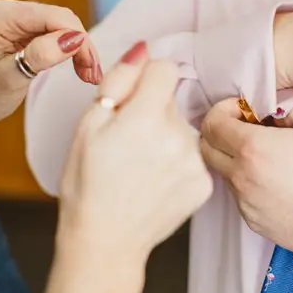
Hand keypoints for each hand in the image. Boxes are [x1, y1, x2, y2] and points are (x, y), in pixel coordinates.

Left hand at [0, 0, 100, 147]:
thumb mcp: (11, 79)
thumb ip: (40, 56)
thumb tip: (73, 39)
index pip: (52, 16)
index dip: (77, 39)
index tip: (90, 68)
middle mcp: (7, 9)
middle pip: (60, 18)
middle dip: (81, 45)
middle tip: (92, 76)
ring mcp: (16, 17)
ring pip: (62, 25)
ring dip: (79, 49)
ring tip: (88, 75)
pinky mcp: (24, 27)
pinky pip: (55, 31)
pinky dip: (70, 49)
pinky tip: (79, 67)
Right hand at [56, 43, 213, 268]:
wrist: (104, 242)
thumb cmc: (87, 184)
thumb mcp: (88, 125)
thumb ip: (118, 81)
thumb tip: (143, 50)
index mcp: (146, 118)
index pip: (164, 69)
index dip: (144, 80)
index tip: (130, 100)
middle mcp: (178, 138)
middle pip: (172, 101)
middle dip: (152, 111)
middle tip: (126, 142)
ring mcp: (195, 163)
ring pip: (183, 129)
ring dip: (166, 137)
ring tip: (140, 166)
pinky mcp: (205, 184)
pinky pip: (193, 156)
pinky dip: (177, 163)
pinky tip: (154, 181)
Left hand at [200, 98, 292, 261]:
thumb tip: (276, 111)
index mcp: (254, 149)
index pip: (211, 123)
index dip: (223, 110)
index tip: (244, 110)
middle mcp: (242, 178)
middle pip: (205, 149)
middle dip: (220, 133)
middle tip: (248, 129)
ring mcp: (245, 204)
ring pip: (223, 172)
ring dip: (236, 159)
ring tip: (271, 156)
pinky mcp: (253, 222)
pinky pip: (240, 195)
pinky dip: (249, 183)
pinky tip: (278, 180)